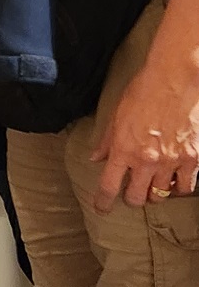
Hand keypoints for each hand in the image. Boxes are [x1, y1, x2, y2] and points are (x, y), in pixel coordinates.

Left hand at [90, 61, 198, 210]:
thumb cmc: (144, 91)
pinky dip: (179, 186)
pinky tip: (176, 179)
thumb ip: (107, 140)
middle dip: (132, 198)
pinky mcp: (192, 158)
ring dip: (155, 193)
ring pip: (161, 195)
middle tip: (133, 192)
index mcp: (123, 150)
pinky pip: (186, 186)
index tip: (102, 208)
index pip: (108, 187)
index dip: (103, 202)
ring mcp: (171, 162)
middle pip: (136, 198)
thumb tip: (96, 157)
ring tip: (154, 184)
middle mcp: (146, 161)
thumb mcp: (117, 114)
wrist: (175, 78)